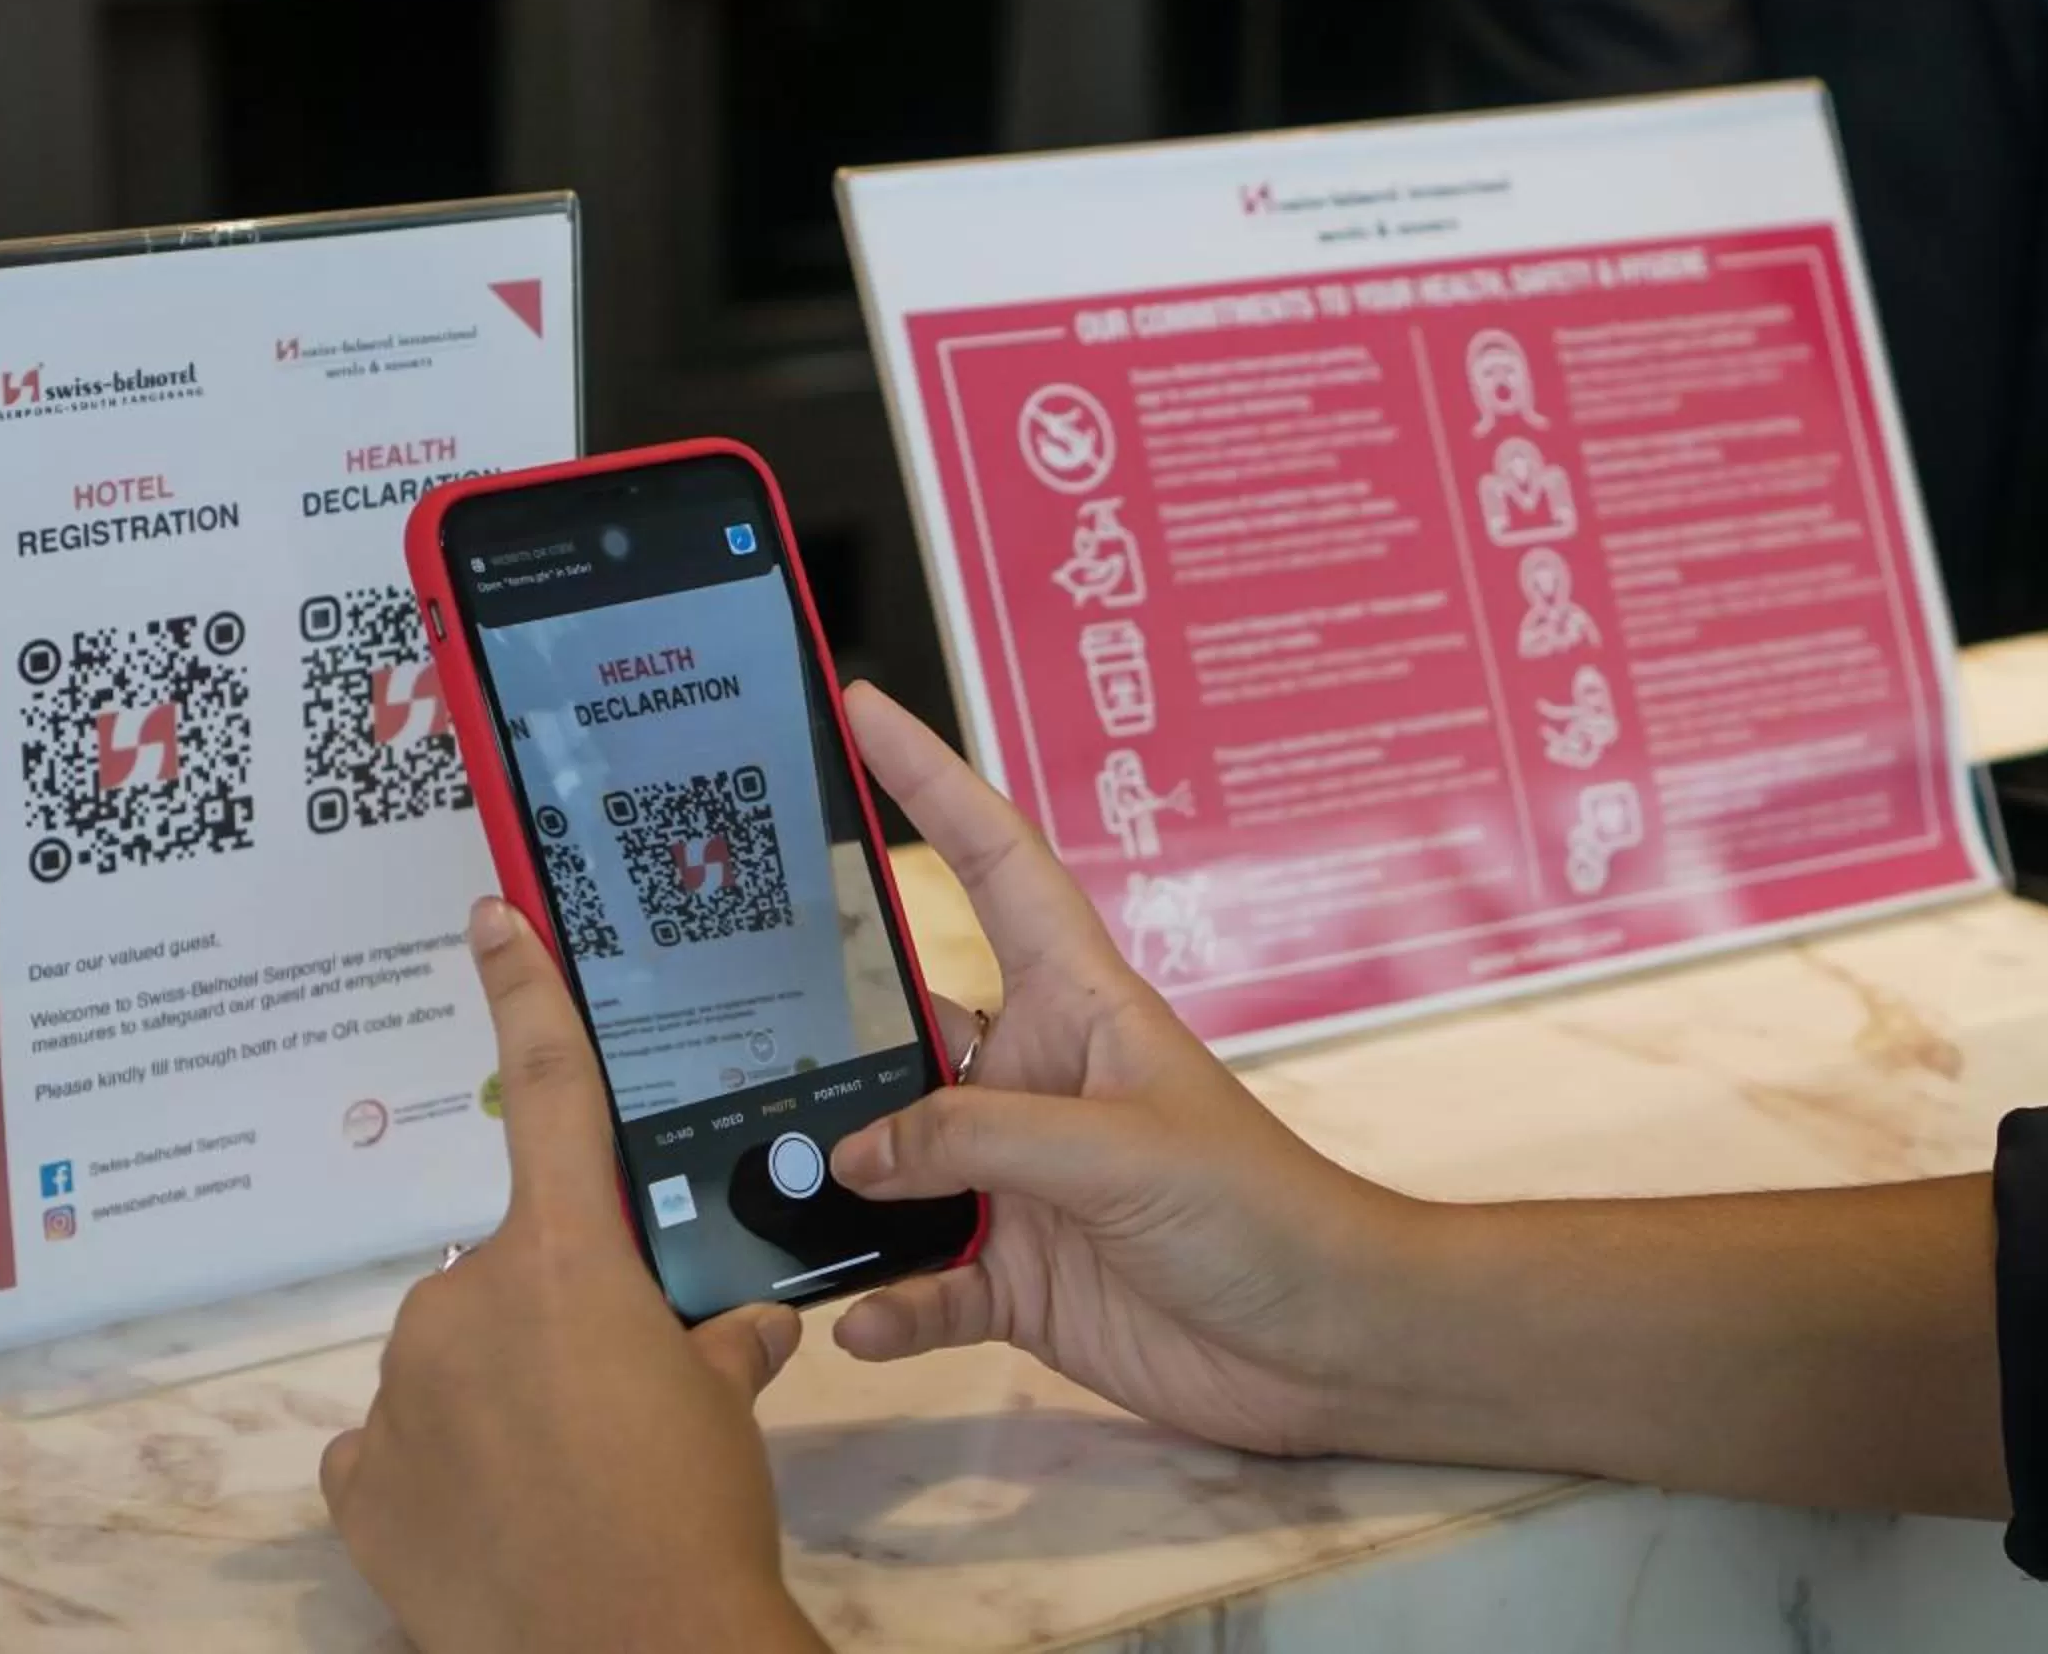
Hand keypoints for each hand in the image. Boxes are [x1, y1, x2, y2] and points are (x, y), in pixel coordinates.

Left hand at [321, 900, 823, 1653]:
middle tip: (615, 1403)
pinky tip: (492, 1517)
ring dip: (502, 1400)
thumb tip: (747, 1328)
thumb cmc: (695, 1507)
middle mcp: (463, 1303)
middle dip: (556, 1322)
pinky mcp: (359, 1485)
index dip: (523, 993)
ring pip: (453, 1364)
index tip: (490, 916)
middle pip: (509, 1276)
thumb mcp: (728, 1409)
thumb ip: (722, 1344)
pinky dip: (440, 1471)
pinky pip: (398, 1449)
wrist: (631, 1650)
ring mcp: (399, 1396)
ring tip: (565, 1480)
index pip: (546, 1092)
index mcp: (565, 1260)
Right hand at [828, 684, 1422, 1456]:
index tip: (861, 708)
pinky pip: (922, 1279)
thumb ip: (978, 1137)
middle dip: (821, 1020)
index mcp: (1078, 1003)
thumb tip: (853, 1150)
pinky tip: (854, 1318)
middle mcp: (1035, 1079)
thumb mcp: (1120, 1148)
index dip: (931, 781)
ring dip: (833, 1185)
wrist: (1326, 1339)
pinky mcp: (1017, 1275)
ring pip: (892, 1163)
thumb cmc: (1264, 1209)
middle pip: (904, 1022)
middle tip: (721, 1006)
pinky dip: (886, 1301)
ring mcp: (1021, 1180)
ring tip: (754, 1192)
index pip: (994, 864)